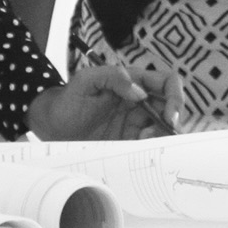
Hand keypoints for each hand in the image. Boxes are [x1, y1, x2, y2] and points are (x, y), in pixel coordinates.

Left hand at [28, 59, 184, 140]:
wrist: (51, 127)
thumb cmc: (68, 100)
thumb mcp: (86, 81)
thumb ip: (112, 77)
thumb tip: (139, 91)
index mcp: (132, 82)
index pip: (166, 82)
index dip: (175, 96)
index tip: (170, 115)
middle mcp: (138, 101)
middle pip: (170, 107)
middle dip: (172, 121)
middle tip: (157, 134)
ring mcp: (134, 122)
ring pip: (162, 128)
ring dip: (161, 136)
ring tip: (143, 142)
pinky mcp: (128, 141)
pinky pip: (148, 145)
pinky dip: (151, 149)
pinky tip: (138, 151)